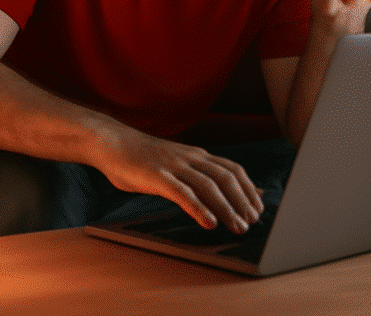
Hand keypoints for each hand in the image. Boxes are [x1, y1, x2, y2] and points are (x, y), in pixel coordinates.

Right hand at [90, 126, 264, 232]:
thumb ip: (198, 175)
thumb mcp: (176, 163)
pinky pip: (183, 193)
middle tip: (253, 222)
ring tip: (238, 226)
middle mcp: (190, 158)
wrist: (111, 143)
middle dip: (243, 201)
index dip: (250, 189)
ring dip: (227, 208)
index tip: (259, 209)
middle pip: (227, 178)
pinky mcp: (157, 177)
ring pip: (209, 186)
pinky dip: (199, 208)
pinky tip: (209, 223)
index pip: (233, 170)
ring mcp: (174, 166)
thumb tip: (220, 192)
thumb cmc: (142, 158)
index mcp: (197, 155)